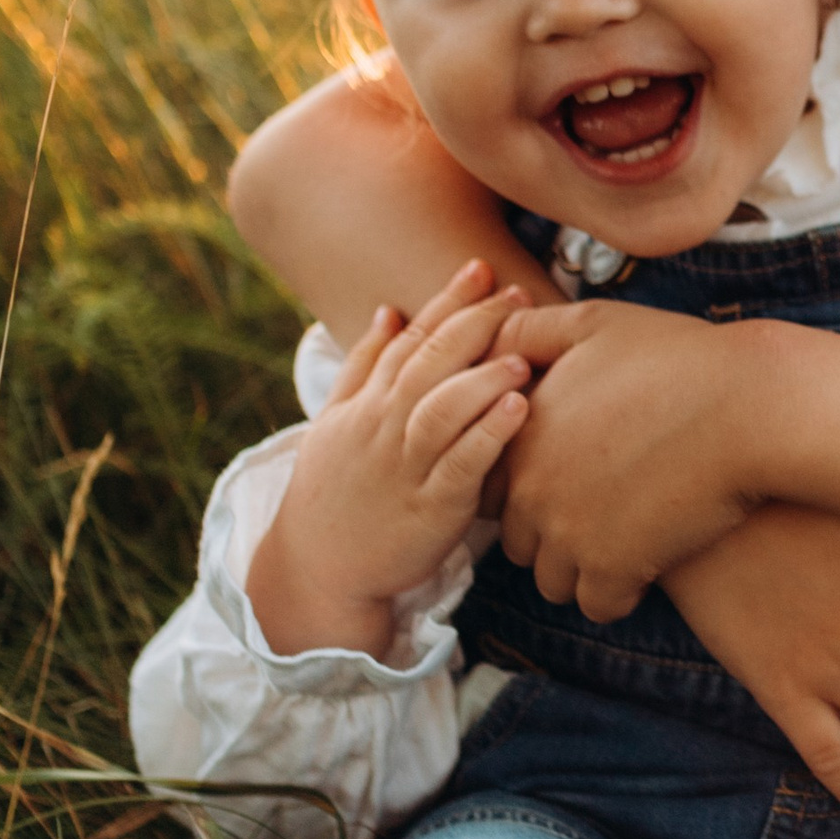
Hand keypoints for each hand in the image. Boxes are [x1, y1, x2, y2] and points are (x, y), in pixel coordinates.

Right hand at [248, 264, 532, 658]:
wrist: (317, 569)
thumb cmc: (335, 494)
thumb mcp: (336, 424)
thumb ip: (366, 367)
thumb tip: (390, 312)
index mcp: (368, 404)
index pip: (410, 340)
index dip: (446, 302)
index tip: (481, 269)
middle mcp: (384, 427)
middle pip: (429, 364)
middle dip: (474, 324)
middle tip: (516, 295)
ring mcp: (406, 468)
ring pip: (442, 410)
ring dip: (482, 378)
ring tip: (521, 354)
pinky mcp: (429, 509)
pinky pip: (460, 466)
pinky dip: (488, 435)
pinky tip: (518, 410)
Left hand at [494, 302, 762, 620]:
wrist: (750, 406)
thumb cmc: (682, 359)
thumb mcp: (595, 324)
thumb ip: (532, 331)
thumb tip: (493, 336)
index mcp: (521, 435)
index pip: (493, 490)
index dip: (532, 488)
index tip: (574, 478)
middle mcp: (533, 489)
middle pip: (520, 543)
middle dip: (554, 535)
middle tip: (606, 515)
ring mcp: (569, 533)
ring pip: (554, 581)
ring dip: (584, 570)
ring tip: (629, 543)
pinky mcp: (613, 568)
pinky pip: (600, 606)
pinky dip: (622, 594)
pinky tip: (651, 566)